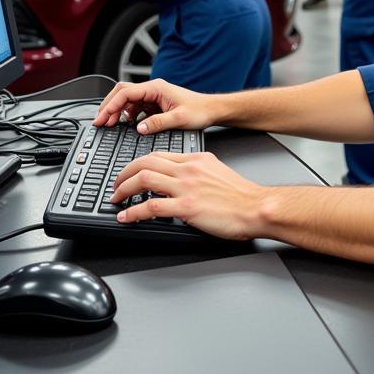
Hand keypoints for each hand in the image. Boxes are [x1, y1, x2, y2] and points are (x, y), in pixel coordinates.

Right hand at [93, 77, 219, 133]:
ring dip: (117, 111)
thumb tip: (138, 128)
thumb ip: (158, 123)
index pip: (126, 93)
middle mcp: (153, 89)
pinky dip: (127, 114)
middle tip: (100, 122)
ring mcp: (153, 96)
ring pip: (127, 99)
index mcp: (156, 88)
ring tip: (110, 124)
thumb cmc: (199, 111)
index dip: (111, 106)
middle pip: (122, 92)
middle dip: (109, 106)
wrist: (212, 110)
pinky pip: (135, 106)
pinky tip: (127, 124)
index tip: (102, 118)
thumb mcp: (179, 119)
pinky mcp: (155, 103)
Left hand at [109, 150, 266, 239]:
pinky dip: (133, 212)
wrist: (256, 207)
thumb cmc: (242, 195)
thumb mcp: (217, 172)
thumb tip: (182, 180)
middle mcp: (188, 169)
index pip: (158, 155)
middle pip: (145, 163)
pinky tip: (126, 217)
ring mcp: (186, 187)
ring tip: (116, 199)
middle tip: (117, 185)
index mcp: (195, 159)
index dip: (138, 164)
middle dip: (124, 174)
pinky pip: (151, 206)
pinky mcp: (186, 207)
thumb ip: (197, 172)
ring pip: (144, 179)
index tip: (130, 173)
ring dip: (124, 190)